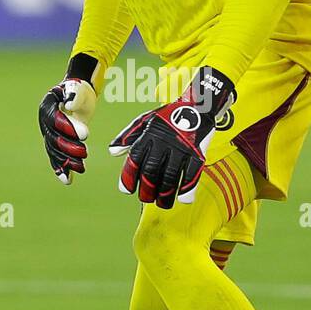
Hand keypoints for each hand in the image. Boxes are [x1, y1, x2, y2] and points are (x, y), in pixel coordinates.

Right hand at [38, 75, 96, 184]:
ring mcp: (48, 134)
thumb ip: (73, 95)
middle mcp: (44, 122)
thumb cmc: (77, 89)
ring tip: (82, 168)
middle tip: (85, 152)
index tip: (86, 135)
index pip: (55, 119)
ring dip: (66, 161)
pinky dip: (61, 168)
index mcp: (47, 106)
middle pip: (53, 138)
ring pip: (54, 151)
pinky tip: (68, 180)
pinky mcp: (55, 142)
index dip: (68, 128)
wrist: (75, 95)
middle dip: (68, 147)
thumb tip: (69, 104)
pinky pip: (55, 157)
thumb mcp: (76, 89)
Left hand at [108, 67, 234, 209]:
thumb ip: (127, 136)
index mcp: (149, 135)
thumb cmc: (167, 116)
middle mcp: (164, 142)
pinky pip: (192, 174)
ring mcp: (181, 148)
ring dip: (166, 194)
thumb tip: (112, 153)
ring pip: (171, 177)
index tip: (126, 191)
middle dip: (147, 190)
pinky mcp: (198, 152)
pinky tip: (183, 198)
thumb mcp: (144, 120)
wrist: (197, 106)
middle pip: (152, 172)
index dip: (128, 177)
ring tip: (162, 204)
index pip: (135, 159)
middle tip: (145, 199)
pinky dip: (188, 188)